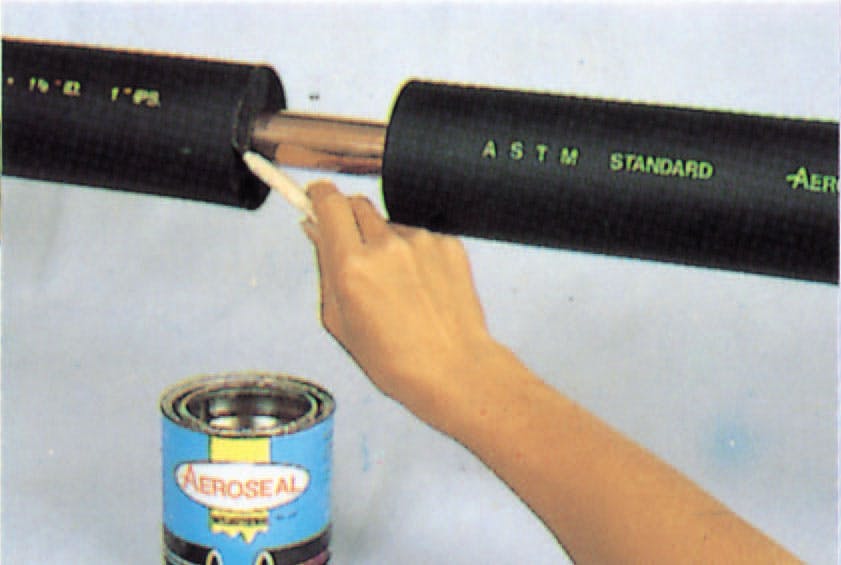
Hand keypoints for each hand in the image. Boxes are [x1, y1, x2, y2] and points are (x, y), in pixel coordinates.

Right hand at [301, 181, 499, 425]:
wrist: (453, 369)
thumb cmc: (393, 358)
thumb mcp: (339, 320)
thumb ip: (323, 267)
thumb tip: (314, 228)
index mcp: (352, 265)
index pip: (328, 202)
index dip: (318, 196)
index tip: (315, 198)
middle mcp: (386, 246)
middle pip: (357, 204)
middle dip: (348, 220)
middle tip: (352, 250)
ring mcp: (421, 242)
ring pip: (389, 225)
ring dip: (384, 243)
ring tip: (397, 288)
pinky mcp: (448, 244)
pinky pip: (420, 238)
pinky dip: (415, 255)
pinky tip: (421, 290)